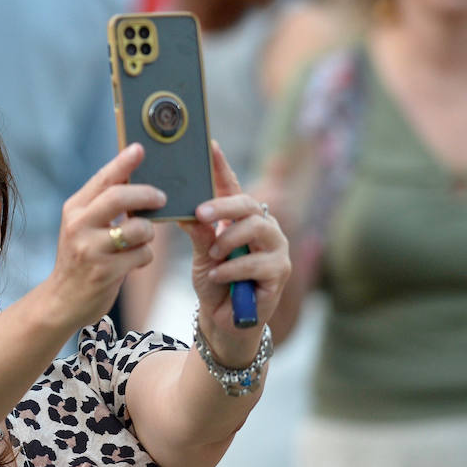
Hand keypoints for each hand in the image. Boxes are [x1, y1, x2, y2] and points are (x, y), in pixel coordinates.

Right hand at [41, 143, 164, 330]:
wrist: (62, 300)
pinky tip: (133, 262)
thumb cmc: (81, 258)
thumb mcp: (82, 226)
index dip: (124, 162)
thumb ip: (103, 204)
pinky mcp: (104, 271)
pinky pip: (142, 255)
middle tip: (162, 198)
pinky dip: (144, 257)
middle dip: (147, 194)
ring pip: (138, 228)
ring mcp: (90, 249)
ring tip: (140, 241)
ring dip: (148, 234)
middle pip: (120, 196)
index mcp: (74, 209)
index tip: (140, 149)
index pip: (103, 179)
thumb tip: (132, 176)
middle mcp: (78, 225)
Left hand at [183, 142, 291, 362]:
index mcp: (242, 218)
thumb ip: (198, 231)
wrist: (222, 320)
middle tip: (199, 212)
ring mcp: (276, 249)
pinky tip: (218, 276)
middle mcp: (264, 227)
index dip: (222, 167)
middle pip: (247, 204)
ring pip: (256, 229)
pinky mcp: (280, 272)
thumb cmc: (214, 281)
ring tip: (211, 255)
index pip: (232, 187)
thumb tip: (185, 208)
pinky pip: (256, 262)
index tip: (209, 145)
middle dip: (223, 206)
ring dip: (228, 240)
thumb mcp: (199, 254)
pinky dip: (232, 269)